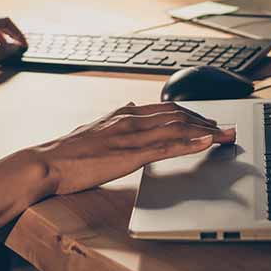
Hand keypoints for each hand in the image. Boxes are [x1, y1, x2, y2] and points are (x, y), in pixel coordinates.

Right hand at [26, 102, 235, 197]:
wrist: (45, 163)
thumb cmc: (65, 153)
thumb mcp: (93, 129)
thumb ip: (114, 120)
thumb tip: (128, 107)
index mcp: (121, 113)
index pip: (164, 108)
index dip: (190, 114)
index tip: (206, 120)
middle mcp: (128, 119)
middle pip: (177, 115)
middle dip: (204, 121)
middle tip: (224, 128)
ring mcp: (129, 136)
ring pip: (176, 128)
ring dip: (206, 131)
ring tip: (225, 136)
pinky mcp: (128, 155)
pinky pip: (166, 147)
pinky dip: (190, 143)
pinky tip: (205, 143)